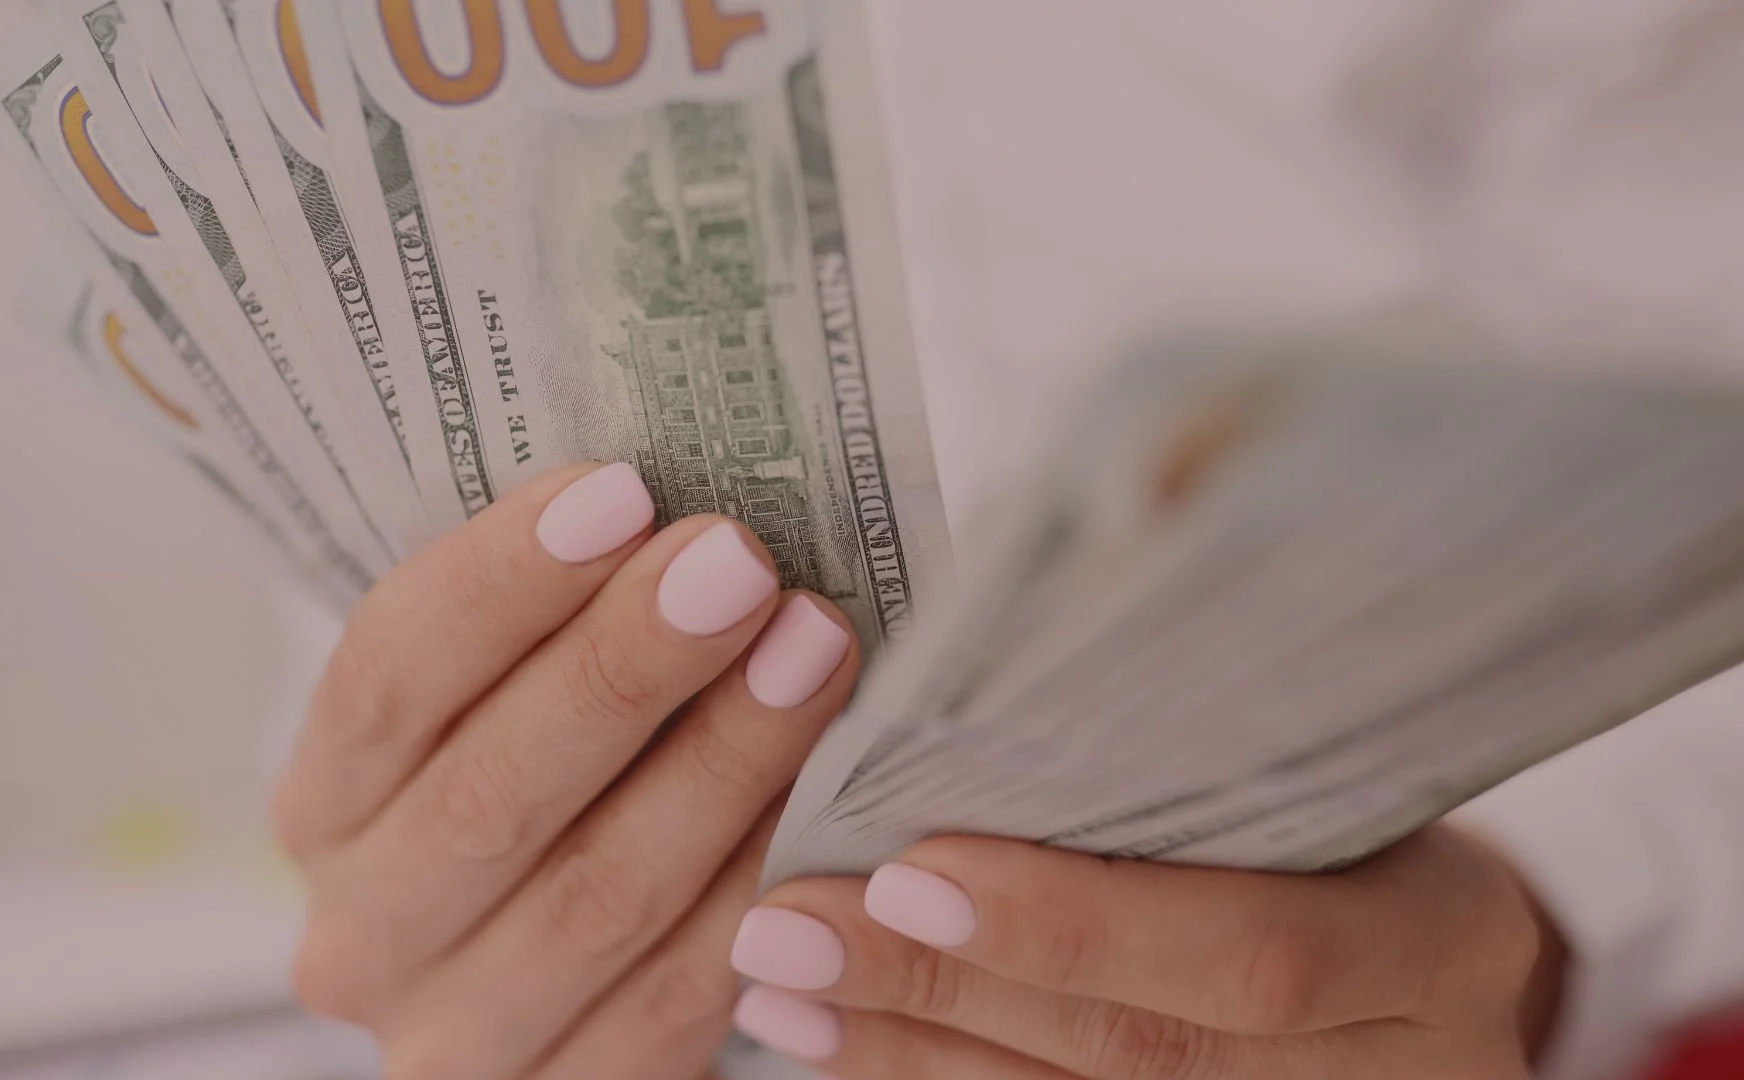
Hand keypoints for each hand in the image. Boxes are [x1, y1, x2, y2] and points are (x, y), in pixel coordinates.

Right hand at [272, 463, 860, 1078]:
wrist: (566, 980)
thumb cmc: (552, 784)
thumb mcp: (504, 706)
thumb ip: (548, 626)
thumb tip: (662, 500)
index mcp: (324, 806)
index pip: (384, 679)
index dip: (499, 583)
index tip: (619, 490)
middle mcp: (362, 933)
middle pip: (487, 792)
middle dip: (624, 664)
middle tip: (737, 564)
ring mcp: (455, 1035)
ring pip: (595, 892)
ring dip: (719, 761)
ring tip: (813, 649)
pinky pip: (678, 992)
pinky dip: (760, 882)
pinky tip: (830, 791)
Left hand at [728, 827, 1568, 1078]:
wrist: (1441, 967)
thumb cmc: (1364, 823)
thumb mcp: (1325, 768)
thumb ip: (1188, 754)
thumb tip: (964, 684)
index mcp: (1442, 938)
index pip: (1258, 951)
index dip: (1077, 927)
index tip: (909, 873)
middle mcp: (1404, 1065)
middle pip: (1150, 1056)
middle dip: (948, 995)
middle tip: (787, 930)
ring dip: (915, 1055)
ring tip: (776, 988)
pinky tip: (838, 1044)